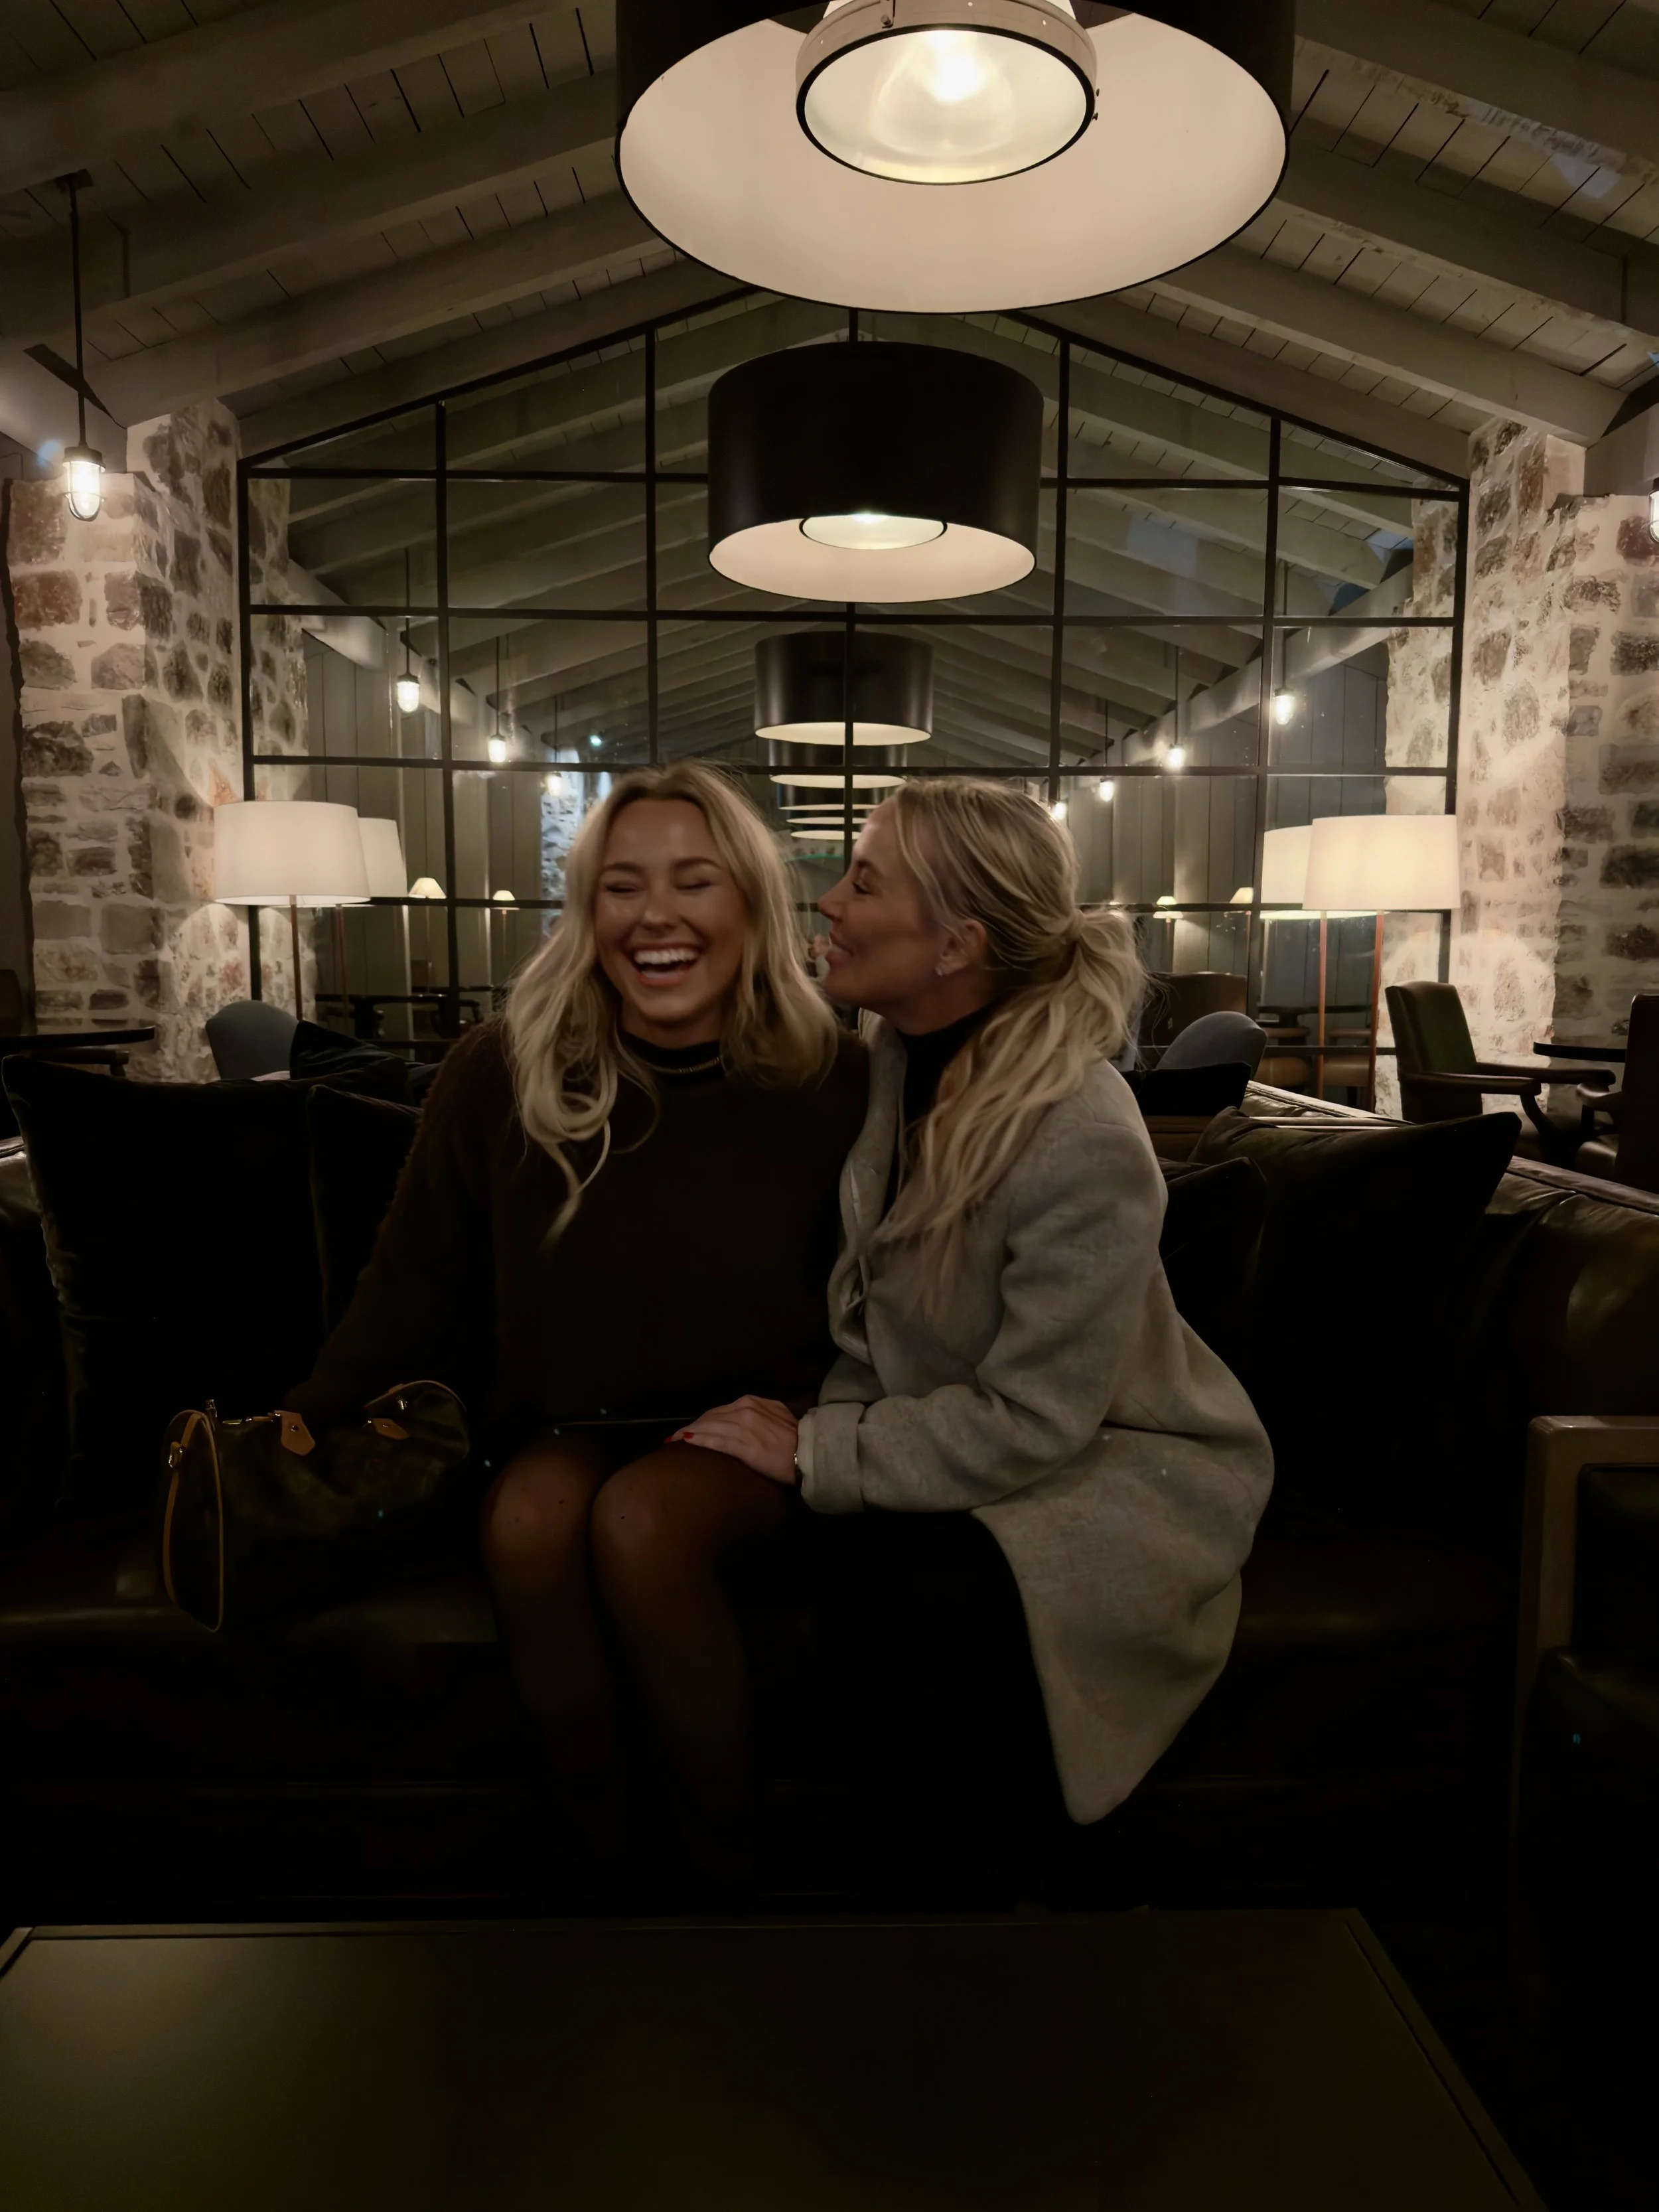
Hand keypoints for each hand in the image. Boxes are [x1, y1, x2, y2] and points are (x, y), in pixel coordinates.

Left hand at [671, 1396, 798, 1484]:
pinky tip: (685, 1441)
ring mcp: (743, 1426)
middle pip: (711, 1417)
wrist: (811, 1453)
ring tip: (674, 1441)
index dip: (705, 1420)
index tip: (692, 1429)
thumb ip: (762, 1416)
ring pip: (710, 1427)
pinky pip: (715, 1440)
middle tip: (677, 1437)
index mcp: (754, 1403)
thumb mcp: (779, 1418)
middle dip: (694, 1427)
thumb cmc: (798, 1440)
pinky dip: (699, 1440)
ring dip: (690, 1433)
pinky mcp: (742, 1444)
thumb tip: (748, 1423)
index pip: (721, 1411)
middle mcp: (746, 1409)